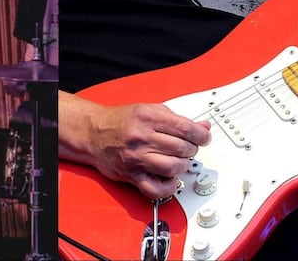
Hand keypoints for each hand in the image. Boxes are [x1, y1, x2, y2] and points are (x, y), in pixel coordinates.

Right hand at [85, 102, 211, 198]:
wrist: (93, 132)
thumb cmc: (120, 121)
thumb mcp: (149, 110)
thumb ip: (176, 119)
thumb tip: (202, 128)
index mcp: (148, 117)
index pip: (185, 128)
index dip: (201, 135)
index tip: (204, 138)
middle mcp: (142, 136)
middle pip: (181, 148)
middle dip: (192, 150)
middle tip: (189, 148)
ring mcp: (136, 157)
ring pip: (172, 167)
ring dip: (182, 166)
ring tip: (180, 161)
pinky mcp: (131, 175)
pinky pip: (155, 188)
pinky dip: (168, 187)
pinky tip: (170, 179)